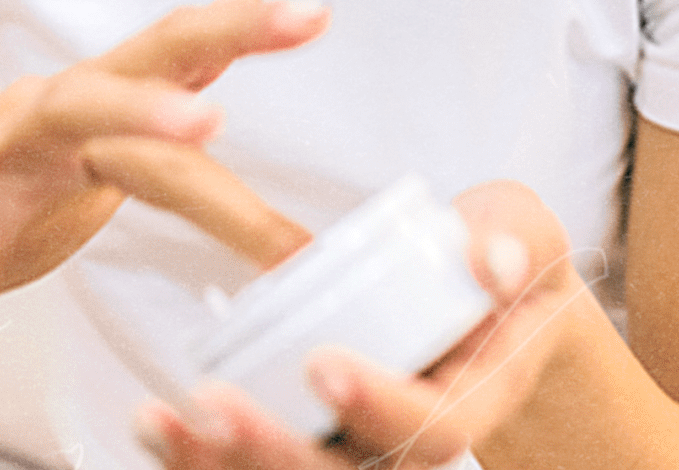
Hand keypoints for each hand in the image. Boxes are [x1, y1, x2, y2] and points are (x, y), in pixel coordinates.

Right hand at [0, 0, 326, 328]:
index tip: (316, 14)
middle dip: (222, 37)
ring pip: (70, 107)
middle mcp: (57, 111)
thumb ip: (160, 119)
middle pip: (145, 61)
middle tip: (295, 21)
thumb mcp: (96, 170)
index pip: (182, 59)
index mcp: (103, 115)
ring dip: (136, 103)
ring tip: (204, 114)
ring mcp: (0, 144)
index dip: (245, 33)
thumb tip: (225, 53)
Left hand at [134, 183, 589, 468]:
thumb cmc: (499, 262)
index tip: (323, 364)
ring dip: (223, 464)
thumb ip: (514, 237)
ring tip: (161, 421)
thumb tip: (492, 262)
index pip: (438, 429)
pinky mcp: (316, 440)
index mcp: (475, 397)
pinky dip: (201, 457)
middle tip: (216, 405)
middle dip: (278, 451)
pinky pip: (256, 466)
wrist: (487, 306)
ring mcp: (362, 448)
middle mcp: (413, 440)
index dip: (381, 407)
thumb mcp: (525, 231)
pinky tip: (153, 423)